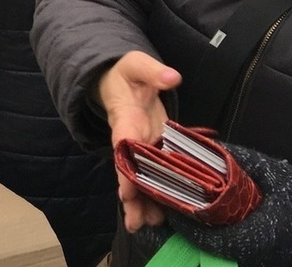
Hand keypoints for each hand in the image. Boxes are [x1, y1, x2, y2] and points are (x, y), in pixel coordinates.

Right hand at [97, 51, 182, 231]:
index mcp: (125, 117)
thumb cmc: (127, 73)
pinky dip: (154, 194)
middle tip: (135, 220)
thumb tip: (171, 77)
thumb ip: (152, 71)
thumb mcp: (136, 65)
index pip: (124, 143)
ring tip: (147, 225)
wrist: (119, 80)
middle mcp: (129, 138)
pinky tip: (159, 215)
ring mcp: (140, 146)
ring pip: (138, 177)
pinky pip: (151, 175)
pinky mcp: (151, 150)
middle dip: (132, 195)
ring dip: (142, 202)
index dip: (125, 167)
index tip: (126, 189)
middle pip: (128, 170)